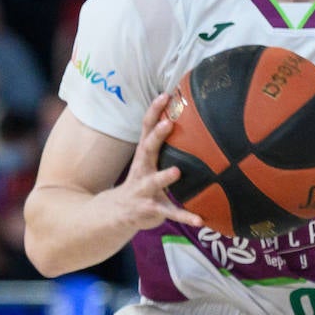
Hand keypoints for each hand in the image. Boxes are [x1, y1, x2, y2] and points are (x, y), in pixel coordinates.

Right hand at [113, 93, 202, 229]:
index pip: (146, 128)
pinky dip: (184, 216)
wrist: (116, 213)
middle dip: (156, 136)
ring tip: (177, 171)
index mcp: (143, 155)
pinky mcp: (151, 210)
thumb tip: (187, 117)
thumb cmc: (141, 180)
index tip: (165, 95)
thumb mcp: (147, 160)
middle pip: (146, 149)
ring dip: (163, 176)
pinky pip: (169, 213)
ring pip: (153, 182)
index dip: (154, 111)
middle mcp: (142, 170)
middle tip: (168, 123)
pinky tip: (199, 219)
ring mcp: (144, 190)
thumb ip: (162, 143)